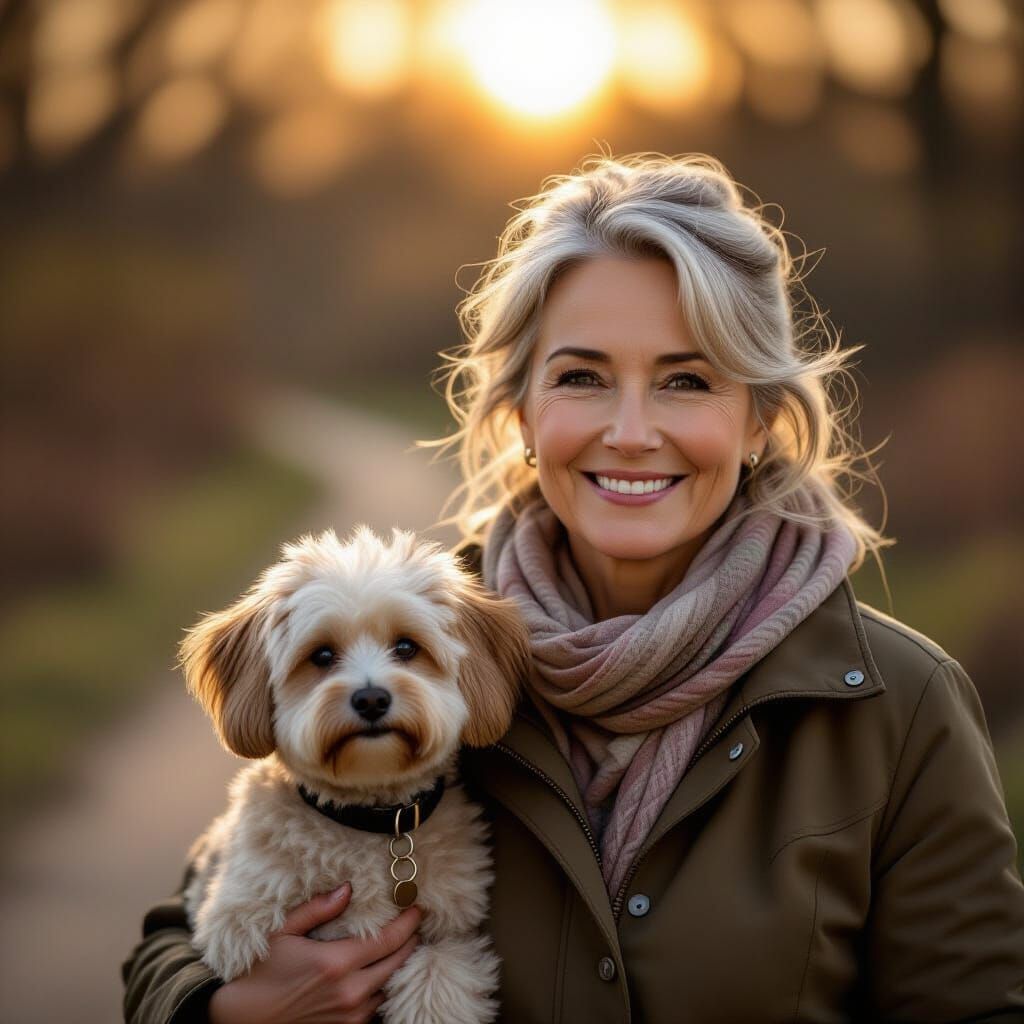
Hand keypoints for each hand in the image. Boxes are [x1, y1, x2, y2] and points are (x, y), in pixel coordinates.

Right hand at [207, 883, 421, 1023]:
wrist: (240, 1020)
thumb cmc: (259, 972)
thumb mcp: (283, 932)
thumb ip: (318, 909)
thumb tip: (348, 889)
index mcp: (336, 963)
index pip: (387, 941)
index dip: (407, 924)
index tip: (418, 909)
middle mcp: (349, 992)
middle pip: (396, 963)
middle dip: (409, 942)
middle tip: (414, 924)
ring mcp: (349, 1017)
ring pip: (388, 988)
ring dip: (396, 967)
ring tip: (400, 947)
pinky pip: (374, 1009)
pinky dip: (381, 990)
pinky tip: (379, 975)